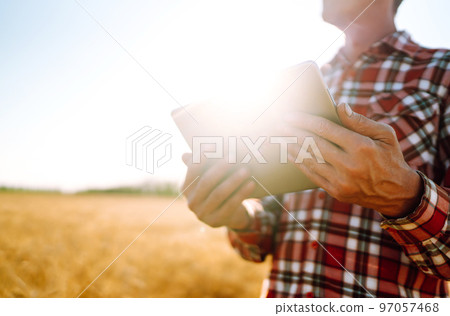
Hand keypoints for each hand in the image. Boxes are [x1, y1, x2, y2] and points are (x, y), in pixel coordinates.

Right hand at [181, 153, 255, 228]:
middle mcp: (191, 202)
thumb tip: (186, 154)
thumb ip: (202, 163)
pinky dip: (241, 194)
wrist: (231, 214)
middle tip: (234, 156)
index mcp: (186, 188)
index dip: (201, 157)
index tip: (214, 145)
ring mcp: (202, 214)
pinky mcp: (216, 222)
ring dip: (233, 180)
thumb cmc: (219, 188)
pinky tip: (251, 184)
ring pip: (219, 194)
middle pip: (206, 182)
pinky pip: (230, 206)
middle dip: (221, 168)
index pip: (192, 170)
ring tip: (246, 170)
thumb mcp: (211, 176)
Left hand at [282, 103, 422, 217]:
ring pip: (310, 160)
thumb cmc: (389, 157)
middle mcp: (350, 165)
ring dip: (292, 147)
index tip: (290, 115)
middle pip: (313, 144)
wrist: (396, 193)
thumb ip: (360, 121)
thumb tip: (340, 106)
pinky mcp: (336, 192)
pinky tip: (291, 153)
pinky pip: (312, 175)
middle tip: (279, 124)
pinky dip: (299, 163)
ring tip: (280, 137)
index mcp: (361, 147)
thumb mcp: (384, 135)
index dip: (305, 121)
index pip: (325, 129)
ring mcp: (342, 181)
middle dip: (293, 132)